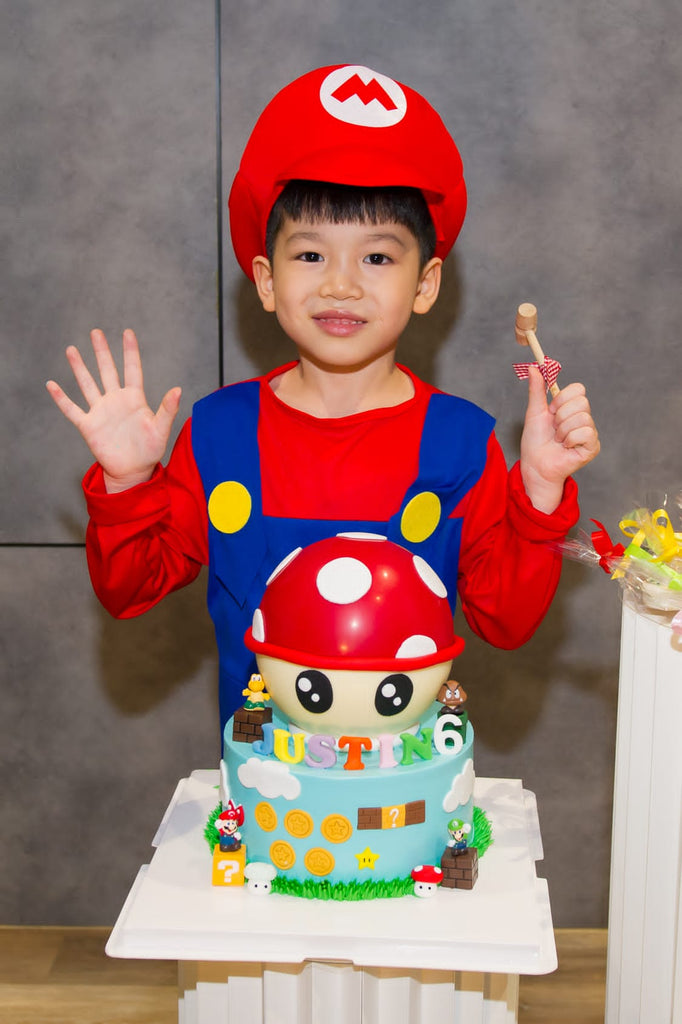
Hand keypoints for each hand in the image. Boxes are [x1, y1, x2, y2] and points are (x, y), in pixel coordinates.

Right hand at [46, 329, 181, 491]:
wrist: (133, 471)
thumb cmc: (149, 450)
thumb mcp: (161, 429)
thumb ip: (167, 409)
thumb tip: (178, 389)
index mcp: (134, 399)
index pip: (132, 369)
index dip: (130, 351)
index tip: (128, 332)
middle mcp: (116, 401)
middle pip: (107, 371)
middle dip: (101, 351)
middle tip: (96, 332)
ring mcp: (101, 412)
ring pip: (88, 384)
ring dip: (79, 368)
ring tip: (71, 349)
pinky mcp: (89, 426)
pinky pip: (72, 409)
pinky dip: (61, 398)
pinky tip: (51, 384)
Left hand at [520, 365, 599, 512]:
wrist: (535, 465)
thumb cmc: (535, 441)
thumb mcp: (534, 412)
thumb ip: (537, 390)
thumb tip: (533, 367)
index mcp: (571, 408)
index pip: (578, 389)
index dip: (562, 399)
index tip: (551, 411)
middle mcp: (583, 418)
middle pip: (582, 402)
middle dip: (561, 416)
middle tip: (554, 429)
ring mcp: (590, 432)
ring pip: (582, 418)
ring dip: (563, 431)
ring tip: (558, 440)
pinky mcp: (592, 447)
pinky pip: (585, 433)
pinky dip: (570, 440)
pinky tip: (566, 447)